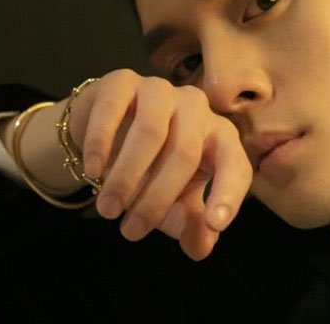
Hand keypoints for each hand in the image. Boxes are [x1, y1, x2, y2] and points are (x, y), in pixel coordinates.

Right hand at [68, 69, 251, 259]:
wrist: (104, 132)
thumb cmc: (151, 168)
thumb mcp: (173, 201)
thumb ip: (189, 223)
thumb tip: (202, 248)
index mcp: (220, 137)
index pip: (235, 165)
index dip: (228, 194)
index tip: (214, 224)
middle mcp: (198, 108)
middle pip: (185, 153)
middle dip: (156, 198)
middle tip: (131, 232)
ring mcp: (162, 90)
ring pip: (151, 132)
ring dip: (126, 176)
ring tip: (108, 210)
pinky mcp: (124, 81)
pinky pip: (114, 109)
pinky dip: (103, 143)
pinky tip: (94, 170)